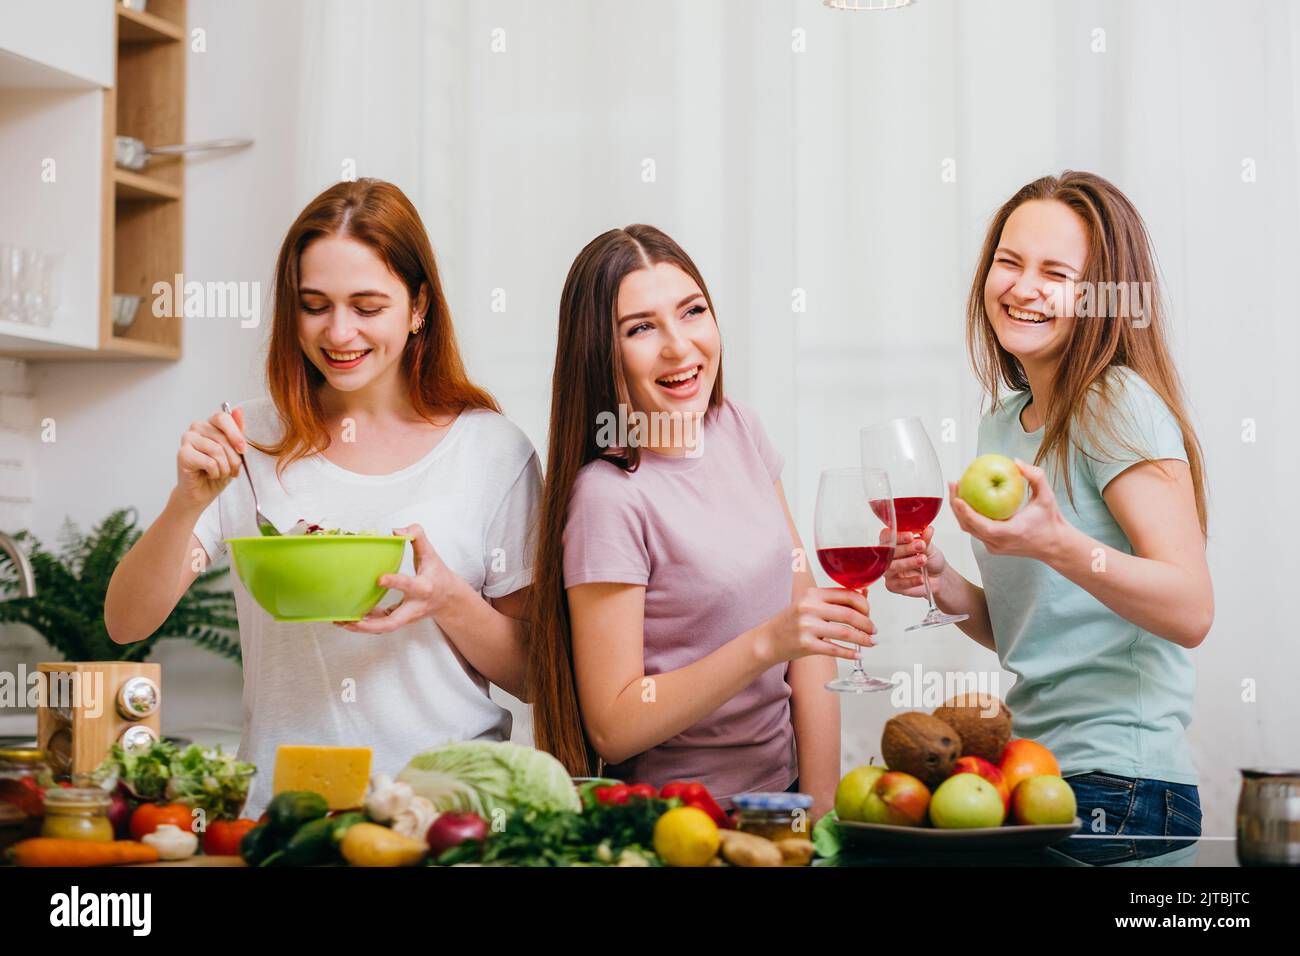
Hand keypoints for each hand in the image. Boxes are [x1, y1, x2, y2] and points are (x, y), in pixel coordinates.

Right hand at [175, 407, 245, 508]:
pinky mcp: (182, 454)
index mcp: (210, 424)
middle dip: (233, 459)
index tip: (243, 450)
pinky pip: (209, 462)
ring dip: (224, 468)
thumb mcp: (234, 453)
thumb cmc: (218, 473)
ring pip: (217, 451)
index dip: (236, 434)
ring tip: (219, 473)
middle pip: (223, 438)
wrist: (202, 493)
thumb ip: (237, 432)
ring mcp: (187, 439)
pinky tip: (208, 475)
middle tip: (232, 471)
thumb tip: (238, 411)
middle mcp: (197, 428)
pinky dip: (215, 473)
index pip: (223, 418)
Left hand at [336, 523, 460, 633]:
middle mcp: (414, 607)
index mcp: (423, 588)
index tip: (379, 579)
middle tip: (350, 620)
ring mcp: (406, 617)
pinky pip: (380, 624)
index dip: (395, 582)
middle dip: (370, 625)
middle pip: (393, 622)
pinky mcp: (398, 620)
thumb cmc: (438, 576)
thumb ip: (417, 537)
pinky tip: (346, 618)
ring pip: (383, 628)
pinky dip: (363, 623)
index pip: (409, 586)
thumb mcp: (431, 554)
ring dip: (361, 628)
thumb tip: (395, 531)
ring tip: (340, 622)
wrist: (448, 599)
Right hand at [761, 587, 875, 665]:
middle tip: (873, 630)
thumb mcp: (810, 603)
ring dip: (862, 639)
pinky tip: (858, 654)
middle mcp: (809, 607)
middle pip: (849, 614)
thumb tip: (865, 593)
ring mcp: (807, 626)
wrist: (769, 639)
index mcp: (813, 593)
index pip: (847, 595)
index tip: (870, 613)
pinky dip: (850, 653)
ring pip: (845, 632)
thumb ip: (836, 599)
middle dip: (867, 624)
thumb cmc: (792, 621)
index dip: (865, 605)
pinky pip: (834, 649)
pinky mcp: (806, 644)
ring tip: (870, 642)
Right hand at [883, 526, 947, 598]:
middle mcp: (888, 556)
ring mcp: (888, 571)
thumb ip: (926, 539)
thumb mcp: (930, 547)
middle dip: (904, 548)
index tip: (911, 536)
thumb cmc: (931, 559)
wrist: (939, 577)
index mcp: (893, 542)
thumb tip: (929, 529)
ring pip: (891, 567)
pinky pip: (897, 583)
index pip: (887, 536)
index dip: (897, 536)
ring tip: (923, 560)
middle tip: (921, 546)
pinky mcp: (892, 585)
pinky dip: (910, 581)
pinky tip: (921, 578)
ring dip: (907, 563)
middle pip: (887, 551)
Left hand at [948, 458, 1068, 560]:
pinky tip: (967, 499)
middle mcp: (999, 543)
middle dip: (956, 506)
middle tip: (953, 484)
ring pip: (969, 529)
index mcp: (1011, 532)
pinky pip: (975, 530)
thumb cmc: (1051, 521)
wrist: (1054, 545)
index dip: (966, 513)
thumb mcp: (1047, 496)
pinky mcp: (992, 546)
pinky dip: (968, 516)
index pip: (982, 525)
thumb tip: (1016, 461)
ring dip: (959, 511)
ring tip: (956, 490)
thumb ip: (1036, 476)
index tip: (957, 497)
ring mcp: (994, 547)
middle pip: (968, 526)